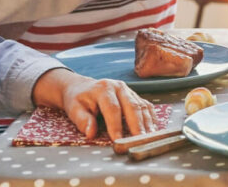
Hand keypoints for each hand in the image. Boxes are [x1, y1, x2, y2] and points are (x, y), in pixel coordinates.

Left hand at [32, 68, 155, 140]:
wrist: (82, 87)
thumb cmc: (78, 100)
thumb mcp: (74, 109)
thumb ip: (83, 121)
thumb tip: (91, 134)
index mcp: (104, 89)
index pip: (112, 108)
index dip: (116, 125)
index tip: (118, 140)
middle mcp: (119, 86)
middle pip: (132, 106)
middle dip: (137, 125)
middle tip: (140, 140)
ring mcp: (129, 90)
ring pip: (141, 106)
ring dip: (147, 122)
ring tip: (149, 137)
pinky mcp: (134, 95)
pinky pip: (146, 105)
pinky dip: (151, 117)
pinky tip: (153, 129)